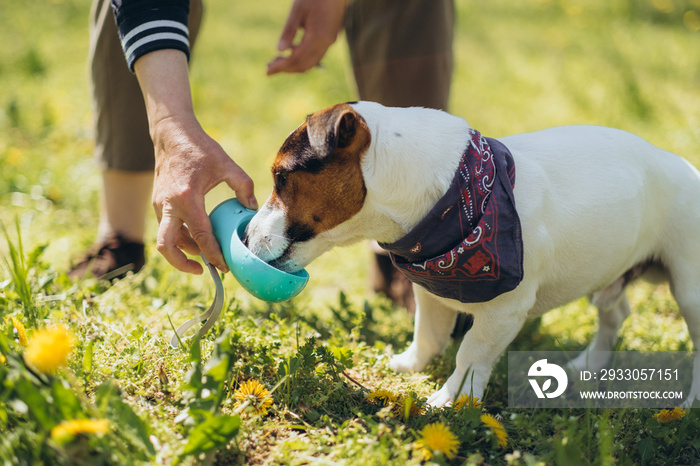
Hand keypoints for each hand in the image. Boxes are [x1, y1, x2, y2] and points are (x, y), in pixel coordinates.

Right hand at [150, 116, 256, 273]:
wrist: (171, 133)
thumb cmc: (199, 148)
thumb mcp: (226, 165)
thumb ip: (244, 186)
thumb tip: (252, 208)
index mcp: (187, 197)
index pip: (200, 235)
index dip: (213, 254)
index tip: (224, 266)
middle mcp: (169, 204)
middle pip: (167, 247)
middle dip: (183, 265)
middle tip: (204, 270)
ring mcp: (159, 204)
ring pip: (165, 240)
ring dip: (183, 250)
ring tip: (205, 254)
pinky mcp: (157, 202)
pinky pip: (166, 228)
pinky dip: (180, 237)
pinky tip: (197, 237)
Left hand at [267, 0, 345, 74]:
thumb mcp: (298, 10)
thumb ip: (289, 31)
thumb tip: (279, 50)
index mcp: (318, 36)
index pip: (297, 58)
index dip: (282, 66)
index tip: (268, 71)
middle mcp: (326, 43)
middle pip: (305, 65)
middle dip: (287, 68)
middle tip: (269, 68)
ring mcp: (329, 41)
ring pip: (311, 62)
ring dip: (294, 64)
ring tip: (277, 60)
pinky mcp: (330, 38)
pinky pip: (315, 55)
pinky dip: (302, 57)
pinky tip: (291, 50)